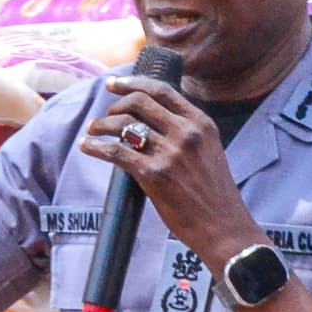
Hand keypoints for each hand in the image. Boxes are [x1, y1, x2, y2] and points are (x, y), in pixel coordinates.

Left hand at [79, 76, 258, 264]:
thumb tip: (150, 120)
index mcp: (201, 123)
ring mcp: (170, 153)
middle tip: (104, 117)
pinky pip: (115, 151)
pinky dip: (95, 146)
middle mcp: (186, 133)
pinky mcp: (154, 175)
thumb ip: (186, 132)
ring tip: (93, 131)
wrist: (224, 228)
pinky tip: (86, 146)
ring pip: (123, 123)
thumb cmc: (214, 195)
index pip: (161, 90)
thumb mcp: (209, 151)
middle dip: (114, 105)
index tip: (113, 84)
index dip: (132, 83)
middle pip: (138, 102)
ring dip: (101, 125)